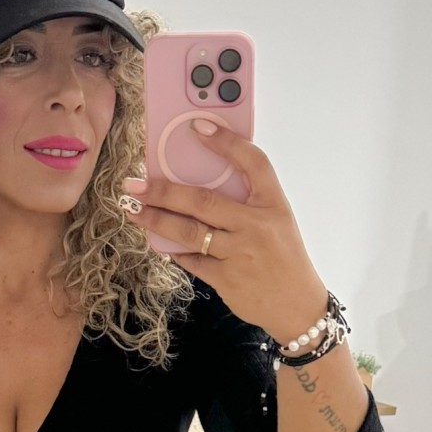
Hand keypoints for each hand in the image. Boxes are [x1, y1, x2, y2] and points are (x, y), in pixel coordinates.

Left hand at [121, 119, 326, 341]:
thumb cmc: (283, 256)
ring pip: (190, 232)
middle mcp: (257, 226)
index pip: (253, 163)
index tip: (197, 126)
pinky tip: (159, 240)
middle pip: (203, 201)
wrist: (297, 305)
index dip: (225, 142)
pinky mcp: (227, 279)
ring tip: (135, 210)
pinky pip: (192, 260)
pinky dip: (174, 249)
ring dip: (157, 220)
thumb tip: (199, 182)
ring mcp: (241, 254)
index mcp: (273, 204)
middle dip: (164, 191)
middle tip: (136, 184)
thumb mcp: (276, 220)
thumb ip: (246, 201)